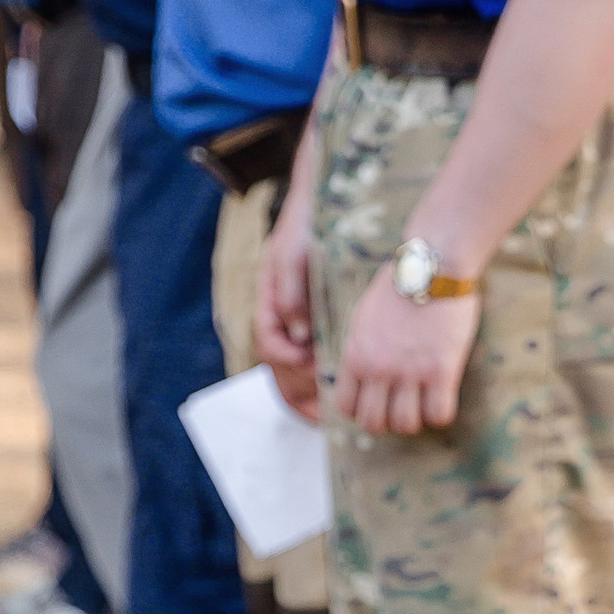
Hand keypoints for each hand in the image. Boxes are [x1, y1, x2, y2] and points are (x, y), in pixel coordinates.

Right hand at [254, 175, 321, 418]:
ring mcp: (298, 317)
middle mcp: (281, 313)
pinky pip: (315, 355)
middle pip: (281, 365)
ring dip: (310, 390)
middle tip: (323, 416)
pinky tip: (344, 386)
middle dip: (299, 393)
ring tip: (331, 413)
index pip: (271, 342)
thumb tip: (298, 337)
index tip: (312, 373)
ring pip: (296, 365)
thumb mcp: (296, 254)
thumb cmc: (307, 223)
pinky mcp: (318, 318)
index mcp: (270, 299)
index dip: (288, 364)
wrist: (326, 198)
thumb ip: (292, 293)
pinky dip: (324, 374)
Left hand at [331, 262, 480, 435]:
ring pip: (406, 424)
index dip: (361, 411)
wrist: (433, 265)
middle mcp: (378, 368)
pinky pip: (439, 414)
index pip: (346, 407)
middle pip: (373, 423)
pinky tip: (442, 396)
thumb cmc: (399, 286)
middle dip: (386, 422)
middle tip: (400, 407)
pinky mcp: (442, 370)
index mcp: (355, 355)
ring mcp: (410, 372)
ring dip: (415, 419)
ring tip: (422, 402)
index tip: (376, 403)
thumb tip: (361, 376)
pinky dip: (441, 412)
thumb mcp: (363, 319)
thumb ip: (360, 350)